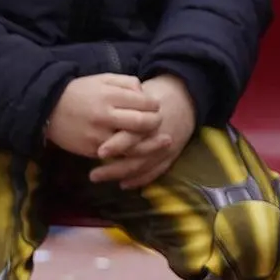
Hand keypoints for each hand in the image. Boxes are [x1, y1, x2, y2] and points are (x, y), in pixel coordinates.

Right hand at [44, 74, 160, 158]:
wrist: (48, 109)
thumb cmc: (80, 91)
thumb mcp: (104, 79)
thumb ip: (127, 83)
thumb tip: (145, 94)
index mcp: (110, 96)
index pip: (144, 103)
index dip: (154, 105)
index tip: (156, 106)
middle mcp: (105, 117)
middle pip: (142, 124)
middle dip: (155, 123)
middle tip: (160, 122)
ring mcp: (98, 136)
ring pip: (132, 144)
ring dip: (149, 144)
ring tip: (163, 141)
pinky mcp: (91, 151)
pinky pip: (116, 155)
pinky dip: (130, 154)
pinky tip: (140, 150)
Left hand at [88, 74, 197, 188]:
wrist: (186, 98)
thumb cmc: (157, 95)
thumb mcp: (142, 95)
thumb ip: (124, 106)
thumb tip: (100, 116)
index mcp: (151, 119)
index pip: (134, 135)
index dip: (117, 145)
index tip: (100, 152)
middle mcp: (159, 136)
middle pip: (136, 157)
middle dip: (113, 168)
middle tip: (92, 175)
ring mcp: (167, 149)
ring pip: (143, 167)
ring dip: (120, 176)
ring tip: (98, 178)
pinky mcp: (172, 156)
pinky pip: (156, 172)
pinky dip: (140, 180)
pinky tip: (124, 184)